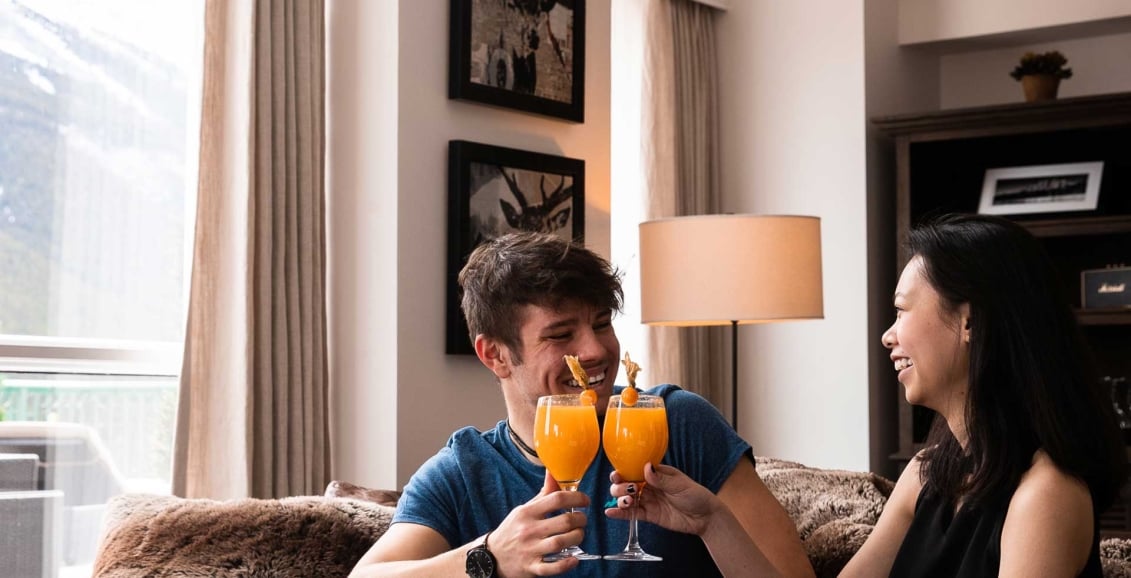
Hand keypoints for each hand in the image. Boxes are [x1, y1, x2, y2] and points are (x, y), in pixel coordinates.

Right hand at [490, 470, 590, 576]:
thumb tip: (553, 472)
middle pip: (564, 521)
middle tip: (582, 520)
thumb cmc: (512, 530)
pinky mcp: (532, 567)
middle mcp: (529, 530)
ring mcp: (530, 550)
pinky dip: (566, 563)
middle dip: (580, 520)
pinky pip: (552, 567)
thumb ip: (543, 494)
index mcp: (528, 512)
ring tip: (579, 534)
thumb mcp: (524, 510)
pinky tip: (574, 558)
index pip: (556, 499)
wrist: (492, 557)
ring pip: (561, 543)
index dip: (576, 498)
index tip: (585, 500)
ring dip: (577, 538)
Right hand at [605, 462, 719, 536]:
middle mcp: (648, 486)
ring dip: (620, 499)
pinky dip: (620, 513)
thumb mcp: (679, 485)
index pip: (634, 469)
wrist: (705, 517)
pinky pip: (632, 514)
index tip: (618, 475)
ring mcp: (648, 501)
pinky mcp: (649, 515)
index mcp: (655, 473)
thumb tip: (646, 467)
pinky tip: (610, 512)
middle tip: (627, 490)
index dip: (623, 471)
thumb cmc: (695, 495)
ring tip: (627, 501)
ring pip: (626, 498)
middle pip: (626, 484)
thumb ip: (661, 479)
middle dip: (620, 486)